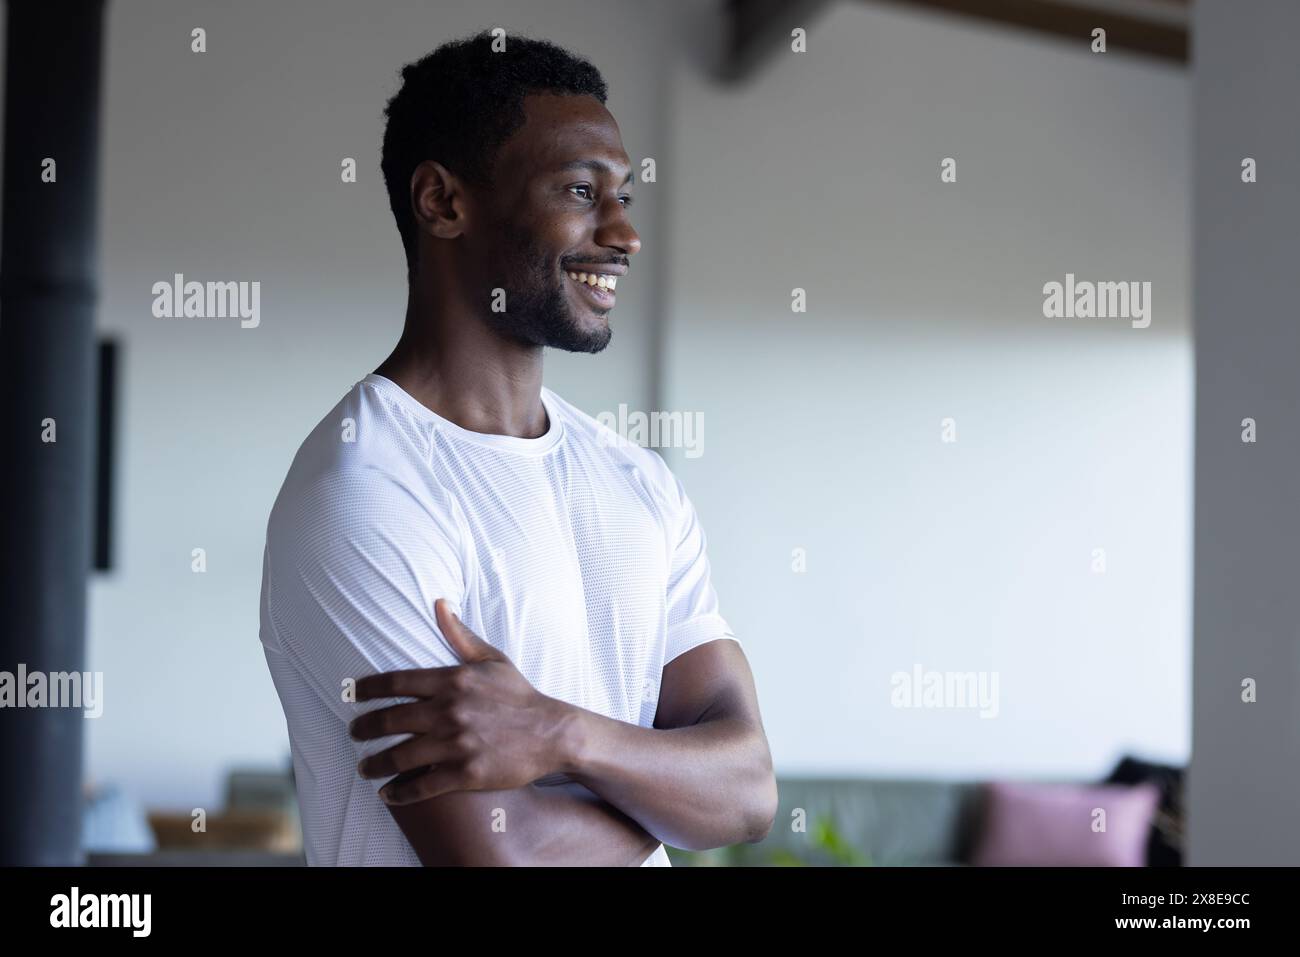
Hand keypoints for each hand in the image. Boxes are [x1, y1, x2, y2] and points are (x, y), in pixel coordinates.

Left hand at [349, 599, 571, 804]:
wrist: (552, 733)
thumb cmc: (520, 695)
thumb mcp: (492, 660)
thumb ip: (460, 636)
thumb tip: (439, 604)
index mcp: (452, 680)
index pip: (395, 683)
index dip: (366, 689)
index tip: (352, 695)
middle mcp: (449, 711)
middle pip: (389, 720)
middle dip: (363, 729)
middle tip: (353, 734)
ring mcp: (456, 743)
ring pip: (399, 757)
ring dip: (375, 764)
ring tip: (365, 767)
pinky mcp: (466, 773)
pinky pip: (422, 786)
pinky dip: (399, 792)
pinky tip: (388, 794)